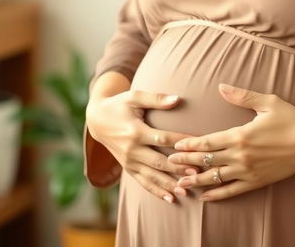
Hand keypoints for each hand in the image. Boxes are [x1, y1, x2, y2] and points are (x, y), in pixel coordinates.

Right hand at [86, 89, 201, 202]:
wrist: (97, 120)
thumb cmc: (119, 105)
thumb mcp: (135, 97)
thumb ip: (156, 99)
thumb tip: (177, 99)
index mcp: (136, 131)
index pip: (163, 139)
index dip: (181, 142)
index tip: (197, 145)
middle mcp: (132, 150)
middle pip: (159, 161)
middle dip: (178, 168)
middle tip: (197, 172)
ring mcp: (129, 161)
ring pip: (152, 176)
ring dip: (169, 184)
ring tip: (187, 190)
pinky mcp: (127, 168)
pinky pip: (143, 182)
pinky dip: (156, 191)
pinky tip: (171, 198)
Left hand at [167, 83, 294, 201]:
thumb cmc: (291, 120)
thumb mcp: (267, 102)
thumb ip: (242, 96)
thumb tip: (221, 87)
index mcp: (240, 135)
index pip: (208, 142)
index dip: (190, 145)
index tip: (175, 146)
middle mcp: (240, 156)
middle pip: (207, 161)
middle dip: (186, 162)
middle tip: (168, 163)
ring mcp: (248, 171)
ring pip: (216, 178)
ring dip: (197, 180)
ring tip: (181, 182)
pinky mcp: (256, 182)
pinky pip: (233, 190)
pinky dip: (218, 194)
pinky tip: (206, 197)